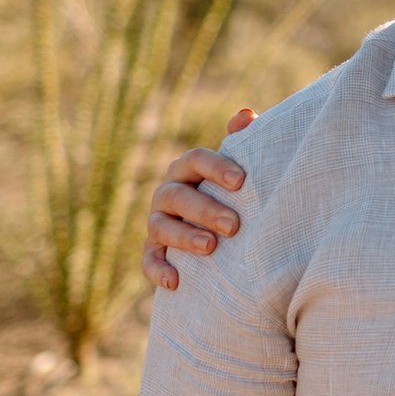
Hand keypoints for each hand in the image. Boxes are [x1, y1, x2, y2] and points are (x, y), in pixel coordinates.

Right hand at [141, 107, 256, 290]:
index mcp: (189, 170)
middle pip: (177, 195)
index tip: (241, 181)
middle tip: (234, 225)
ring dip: (183, 237)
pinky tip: (175, 281)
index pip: (195, 160)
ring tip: (211, 247)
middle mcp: (168, 193)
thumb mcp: (240, 171)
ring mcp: (158, 223)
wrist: (222, 235)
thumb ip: (243, 143)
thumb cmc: (235, 195)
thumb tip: (246, 113)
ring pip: (161, 227)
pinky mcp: (154, 251)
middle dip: (205, 209)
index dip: (215, 167)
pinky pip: (148, 261)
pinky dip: (158, 270)